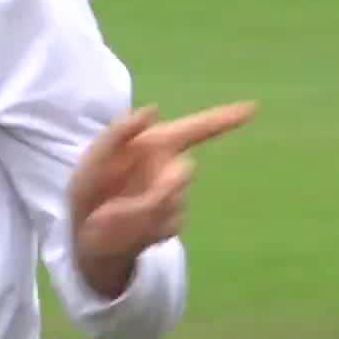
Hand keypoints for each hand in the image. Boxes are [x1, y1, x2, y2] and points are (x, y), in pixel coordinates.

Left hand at [67, 101, 257, 296]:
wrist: (85, 232)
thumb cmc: (90, 186)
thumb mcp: (93, 158)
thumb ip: (118, 133)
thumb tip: (152, 109)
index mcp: (156, 144)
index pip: (197, 128)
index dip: (225, 118)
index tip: (253, 107)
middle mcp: (170, 167)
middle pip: (185, 174)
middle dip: (160, 186)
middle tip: (121, 199)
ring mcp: (174, 196)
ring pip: (175, 203)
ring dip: (142, 211)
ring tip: (112, 214)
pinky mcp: (172, 222)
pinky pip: (168, 225)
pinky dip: (143, 227)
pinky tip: (125, 226)